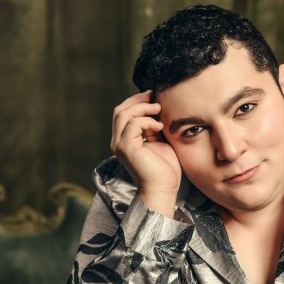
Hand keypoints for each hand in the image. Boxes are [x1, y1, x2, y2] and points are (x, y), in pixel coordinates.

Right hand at [110, 91, 180, 214]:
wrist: (163, 188)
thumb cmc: (165, 168)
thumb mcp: (160, 141)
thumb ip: (154, 127)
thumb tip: (157, 109)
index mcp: (124, 139)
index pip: (123, 113)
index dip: (136, 101)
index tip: (153, 95)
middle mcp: (118, 141)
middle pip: (119, 111)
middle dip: (137, 100)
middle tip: (154, 96)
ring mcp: (120, 144)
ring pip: (123, 115)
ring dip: (142, 108)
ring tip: (158, 109)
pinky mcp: (126, 148)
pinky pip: (133, 125)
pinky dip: (146, 121)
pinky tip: (159, 127)